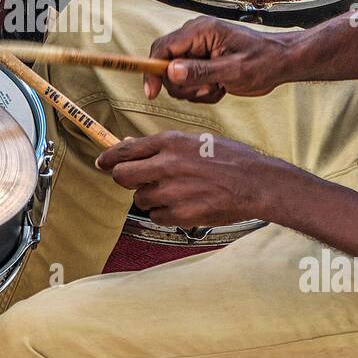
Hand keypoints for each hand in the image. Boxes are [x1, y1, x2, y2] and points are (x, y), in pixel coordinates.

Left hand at [96, 131, 275, 228]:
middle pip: (122, 176)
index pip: (125, 151)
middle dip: (124, 179)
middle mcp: (167, 164)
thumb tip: (129, 147)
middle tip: (136, 181)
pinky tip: (182, 204)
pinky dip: (164, 213)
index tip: (101, 162)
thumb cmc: (228, 157)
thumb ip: (161, 146)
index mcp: (170, 142)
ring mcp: (173, 191)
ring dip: (150, 197)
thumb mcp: (194, 140)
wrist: (255, 182)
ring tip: (174, 191)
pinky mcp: (181, 214)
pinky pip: (156, 217)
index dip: (108, 158)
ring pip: (140, 199)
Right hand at [144, 16, 300, 102]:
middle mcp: (195, 38)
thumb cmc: (264, 60)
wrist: (280, 63)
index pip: (162, 48)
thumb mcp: (234, 69)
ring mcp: (197, 51)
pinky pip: (187, 83)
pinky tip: (219, 88)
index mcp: (200, 31)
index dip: (152, 70)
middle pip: (165, 66)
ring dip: (194, 91)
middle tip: (207, 89)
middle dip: (182, 85)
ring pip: (175, 79)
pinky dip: (201, 92)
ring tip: (217, 87)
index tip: (152, 92)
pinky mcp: (201, 63)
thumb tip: (171, 71)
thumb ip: (201, 71)